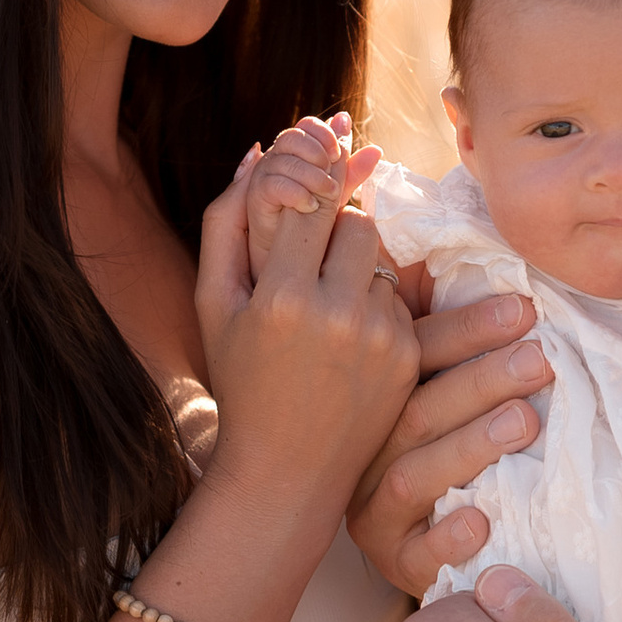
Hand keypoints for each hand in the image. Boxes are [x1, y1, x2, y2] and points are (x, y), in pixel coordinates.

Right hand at [196, 134, 413, 522]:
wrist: (286, 470)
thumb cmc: (241, 380)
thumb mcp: (214, 304)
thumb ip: (227, 221)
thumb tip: (257, 150)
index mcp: (281, 297)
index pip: (312, 199)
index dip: (312, 186)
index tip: (309, 191)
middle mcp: (336, 313)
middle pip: (357, 222)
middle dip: (338, 225)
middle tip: (316, 247)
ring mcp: (379, 337)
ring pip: (383, 257)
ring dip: (359, 263)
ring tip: (326, 300)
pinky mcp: (407, 357)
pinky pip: (399, 299)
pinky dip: (375, 304)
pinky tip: (347, 338)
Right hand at [348, 299, 552, 596]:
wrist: (421, 545)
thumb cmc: (446, 453)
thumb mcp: (447, 393)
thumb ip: (457, 345)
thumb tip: (504, 284)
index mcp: (379, 403)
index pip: (417, 357)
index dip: (468, 330)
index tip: (524, 312)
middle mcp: (369, 453)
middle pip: (418, 412)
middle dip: (481, 382)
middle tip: (538, 361)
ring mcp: (377, 511)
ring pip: (412, 476)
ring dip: (469, 447)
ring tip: (524, 421)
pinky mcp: (396, 563)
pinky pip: (417, 554)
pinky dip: (447, 537)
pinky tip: (481, 519)